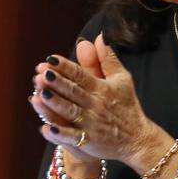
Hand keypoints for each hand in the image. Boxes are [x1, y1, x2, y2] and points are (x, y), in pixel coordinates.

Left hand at [29, 34, 159, 166]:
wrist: (137, 140)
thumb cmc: (127, 106)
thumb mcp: (122, 79)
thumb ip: (108, 59)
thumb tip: (99, 37)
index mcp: (102, 88)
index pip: (80, 75)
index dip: (65, 66)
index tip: (50, 59)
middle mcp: (95, 105)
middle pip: (73, 91)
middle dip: (57, 82)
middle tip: (41, 73)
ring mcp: (91, 124)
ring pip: (70, 112)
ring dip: (55, 104)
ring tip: (40, 94)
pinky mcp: (89, 141)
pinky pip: (71, 137)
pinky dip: (59, 134)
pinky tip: (46, 128)